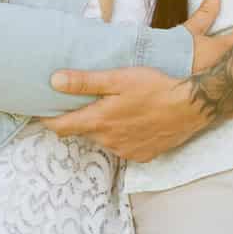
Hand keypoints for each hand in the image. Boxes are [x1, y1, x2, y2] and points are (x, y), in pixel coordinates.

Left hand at [39, 0, 232, 162]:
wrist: (192, 106)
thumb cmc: (155, 86)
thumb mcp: (118, 78)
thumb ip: (84, 81)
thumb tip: (53, 81)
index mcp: (99, 121)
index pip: (60, 127)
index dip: (47, 119)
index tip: (41, 110)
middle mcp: (108, 141)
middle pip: (82, 131)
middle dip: (78, 118)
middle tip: (82, 100)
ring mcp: (126, 151)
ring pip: (103, 139)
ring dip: (102, 126)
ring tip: (114, 107)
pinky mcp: (142, 155)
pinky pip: (122, 146)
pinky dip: (121, 135)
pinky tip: (133, 119)